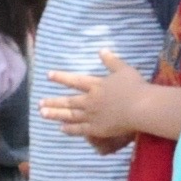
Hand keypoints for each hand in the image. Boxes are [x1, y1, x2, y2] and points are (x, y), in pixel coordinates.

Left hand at [41, 50, 157, 141]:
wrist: (140, 107)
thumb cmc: (135, 87)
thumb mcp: (123, 69)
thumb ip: (111, 61)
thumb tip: (101, 50)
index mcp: (96, 85)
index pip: (75, 81)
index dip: (61, 78)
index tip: (48, 75)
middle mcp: (90, 100)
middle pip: (68, 101)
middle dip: (53, 101)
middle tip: (39, 103)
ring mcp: (92, 115)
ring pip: (70, 115)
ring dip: (56, 114)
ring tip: (43, 114)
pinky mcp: (98, 129)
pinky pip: (81, 129)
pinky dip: (70, 129)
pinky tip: (61, 129)